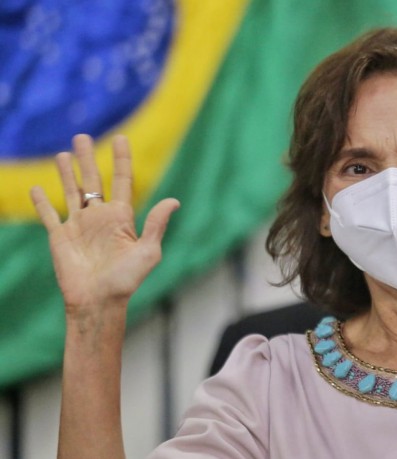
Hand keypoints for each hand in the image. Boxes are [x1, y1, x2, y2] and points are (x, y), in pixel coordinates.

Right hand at [30, 134, 178, 316]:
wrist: (99, 302)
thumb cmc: (126, 280)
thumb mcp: (148, 251)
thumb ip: (156, 224)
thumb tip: (174, 201)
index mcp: (121, 217)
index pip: (121, 181)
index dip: (121, 160)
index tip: (121, 139)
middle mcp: (100, 218)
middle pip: (93, 181)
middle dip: (88, 158)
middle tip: (82, 136)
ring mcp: (79, 227)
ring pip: (71, 192)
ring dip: (67, 173)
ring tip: (63, 154)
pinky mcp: (60, 238)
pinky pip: (48, 215)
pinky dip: (41, 202)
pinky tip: (37, 188)